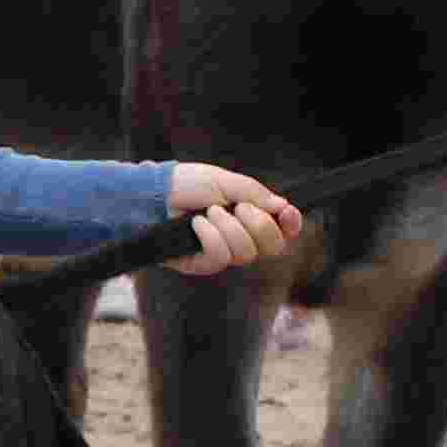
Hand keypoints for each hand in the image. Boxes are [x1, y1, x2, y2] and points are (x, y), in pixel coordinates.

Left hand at [163, 166, 299, 279]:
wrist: (155, 195)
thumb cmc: (189, 185)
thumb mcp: (225, 182)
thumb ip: (256, 194)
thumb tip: (283, 206)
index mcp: (251, 217)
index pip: (283, 230)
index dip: (292, 225)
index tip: (286, 212)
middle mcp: (242, 239)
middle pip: (273, 247)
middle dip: (259, 224)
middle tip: (238, 207)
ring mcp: (223, 254)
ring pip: (246, 252)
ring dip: (228, 226)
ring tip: (209, 211)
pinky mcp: (203, 265)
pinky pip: (220, 257)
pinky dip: (210, 235)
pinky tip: (197, 223)